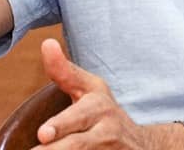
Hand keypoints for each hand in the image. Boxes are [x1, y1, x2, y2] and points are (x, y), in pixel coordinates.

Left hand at [33, 38, 156, 148]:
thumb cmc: (102, 112)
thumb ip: (65, 71)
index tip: (42, 134)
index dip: (60, 126)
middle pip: (78, 145)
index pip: (78, 116)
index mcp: (99, 107)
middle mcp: (107, 131)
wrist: (141, 145)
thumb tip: (46, 44)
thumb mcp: (89, 89)